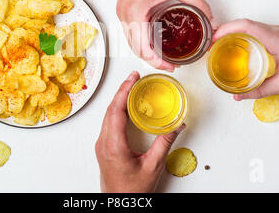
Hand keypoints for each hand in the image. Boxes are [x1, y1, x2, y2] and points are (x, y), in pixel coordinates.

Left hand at [95, 71, 184, 192]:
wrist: (119, 203)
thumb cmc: (132, 190)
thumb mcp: (153, 166)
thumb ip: (164, 144)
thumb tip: (177, 126)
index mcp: (113, 145)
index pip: (116, 110)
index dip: (124, 91)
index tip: (132, 78)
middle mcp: (104, 143)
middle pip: (110, 109)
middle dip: (122, 91)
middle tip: (134, 78)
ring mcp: (102, 145)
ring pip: (108, 115)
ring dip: (119, 100)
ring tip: (131, 88)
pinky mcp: (104, 147)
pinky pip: (108, 123)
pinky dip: (117, 110)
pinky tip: (126, 107)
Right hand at [117, 0, 212, 70]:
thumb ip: (198, 4)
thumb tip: (210, 19)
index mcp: (135, 12)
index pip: (143, 48)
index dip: (157, 62)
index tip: (170, 66)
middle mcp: (125, 14)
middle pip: (135, 49)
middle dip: (152, 60)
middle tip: (169, 64)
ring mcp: (122, 11)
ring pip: (131, 41)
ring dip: (145, 50)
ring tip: (163, 55)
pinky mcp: (123, 7)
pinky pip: (130, 30)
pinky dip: (141, 39)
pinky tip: (154, 40)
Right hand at [213, 19, 278, 99]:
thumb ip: (259, 90)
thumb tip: (239, 96)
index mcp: (274, 38)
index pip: (245, 25)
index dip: (225, 29)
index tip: (212, 38)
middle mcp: (275, 31)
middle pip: (243, 24)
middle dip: (224, 30)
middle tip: (211, 43)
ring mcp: (278, 32)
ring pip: (250, 26)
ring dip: (233, 32)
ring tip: (221, 45)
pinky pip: (256, 31)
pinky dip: (243, 36)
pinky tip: (239, 48)